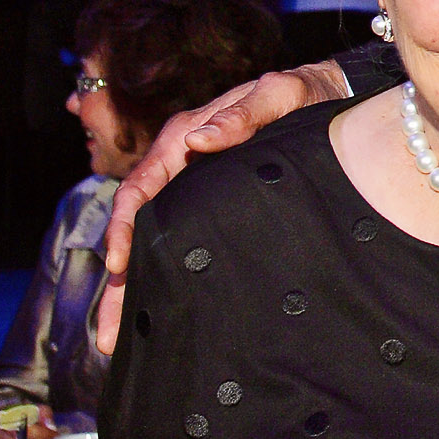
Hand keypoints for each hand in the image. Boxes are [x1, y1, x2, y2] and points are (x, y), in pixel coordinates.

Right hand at [99, 61, 350, 328]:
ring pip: (151, 246)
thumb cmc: (302, 96)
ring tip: (117, 342)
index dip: (123, 226)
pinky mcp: (210, 211)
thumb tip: (198, 139)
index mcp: (183, 138)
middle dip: (119, 281)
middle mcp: (179, 168)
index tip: (118, 263)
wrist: (328, 100)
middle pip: (135, 228)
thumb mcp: (279, 96)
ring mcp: (192, 193)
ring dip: (132, 292)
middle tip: (110, 332)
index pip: (140, 187)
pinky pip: (178, 247)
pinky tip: (156, 318)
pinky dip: (161, 281)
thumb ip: (243, 114)